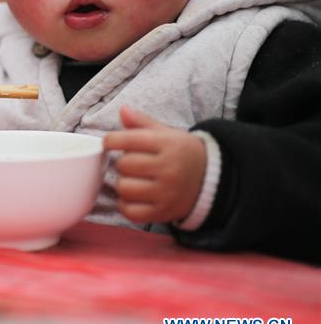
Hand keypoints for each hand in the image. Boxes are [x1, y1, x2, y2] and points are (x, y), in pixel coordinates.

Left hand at [102, 106, 206, 223]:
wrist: (213, 180)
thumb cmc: (181, 153)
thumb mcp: (166, 133)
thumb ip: (142, 122)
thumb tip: (123, 110)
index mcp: (168, 145)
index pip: (128, 140)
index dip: (111, 140)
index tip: (110, 142)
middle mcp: (169, 169)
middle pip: (124, 165)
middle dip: (123, 163)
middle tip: (133, 164)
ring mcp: (167, 193)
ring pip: (124, 188)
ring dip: (123, 184)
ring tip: (134, 180)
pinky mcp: (164, 212)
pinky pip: (131, 212)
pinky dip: (125, 205)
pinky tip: (132, 197)